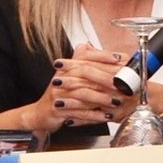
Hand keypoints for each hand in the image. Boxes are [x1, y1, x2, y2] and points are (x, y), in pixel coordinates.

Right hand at [15, 44, 130, 133]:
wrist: (40, 114)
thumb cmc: (59, 96)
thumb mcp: (70, 77)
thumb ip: (82, 62)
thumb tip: (93, 46)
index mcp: (67, 69)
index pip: (85, 56)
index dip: (102, 56)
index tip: (118, 58)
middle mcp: (61, 78)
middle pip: (85, 74)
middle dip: (105, 78)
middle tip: (122, 83)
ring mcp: (58, 94)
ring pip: (83, 94)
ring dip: (101, 98)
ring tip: (116, 101)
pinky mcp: (57, 110)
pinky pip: (78, 112)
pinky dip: (93, 115)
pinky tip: (105, 116)